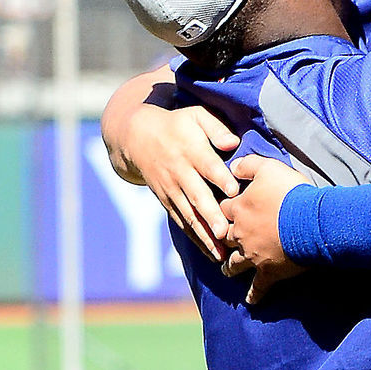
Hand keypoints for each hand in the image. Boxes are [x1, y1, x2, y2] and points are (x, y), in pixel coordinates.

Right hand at [125, 101, 239, 260]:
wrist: (136, 136)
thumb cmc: (177, 124)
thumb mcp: (195, 115)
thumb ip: (215, 127)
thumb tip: (233, 142)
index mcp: (190, 149)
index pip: (207, 165)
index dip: (220, 177)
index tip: (234, 190)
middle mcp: (180, 172)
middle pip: (197, 195)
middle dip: (211, 215)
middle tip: (225, 231)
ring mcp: (171, 189)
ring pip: (189, 215)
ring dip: (204, 235)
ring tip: (220, 254)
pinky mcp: (167, 201)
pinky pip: (181, 222)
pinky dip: (195, 238)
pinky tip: (211, 253)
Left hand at [220, 154, 308, 305]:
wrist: (310, 220)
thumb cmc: (291, 192)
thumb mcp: (268, 167)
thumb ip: (248, 165)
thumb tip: (232, 167)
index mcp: (239, 209)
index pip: (223, 208)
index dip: (224, 208)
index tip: (224, 210)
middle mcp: (241, 234)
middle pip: (224, 237)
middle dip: (221, 239)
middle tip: (219, 242)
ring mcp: (253, 255)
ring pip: (234, 263)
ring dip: (229, 267)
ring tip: (226, 270)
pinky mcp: (269, 271)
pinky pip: (258, 287)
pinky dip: (255, 295)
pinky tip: (251, 301)